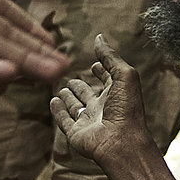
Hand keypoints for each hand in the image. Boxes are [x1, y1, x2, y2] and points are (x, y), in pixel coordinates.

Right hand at [47, 46, 156, 171]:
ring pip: (75, 107)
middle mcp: (102, 107)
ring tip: (61, 88)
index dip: (102, 70)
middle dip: (80, 86)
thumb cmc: (127, 108)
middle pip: (88, 94)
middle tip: (72, 77)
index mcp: (116, 93)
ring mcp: (88, 121)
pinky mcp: (75, 132)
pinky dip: (58, 111)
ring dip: (68, 98)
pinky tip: (53, 101)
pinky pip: (64, 120)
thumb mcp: (124, 75)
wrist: (120, 142)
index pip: (107, 79)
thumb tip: (99, 37)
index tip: (96, 63)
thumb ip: (110, 56)